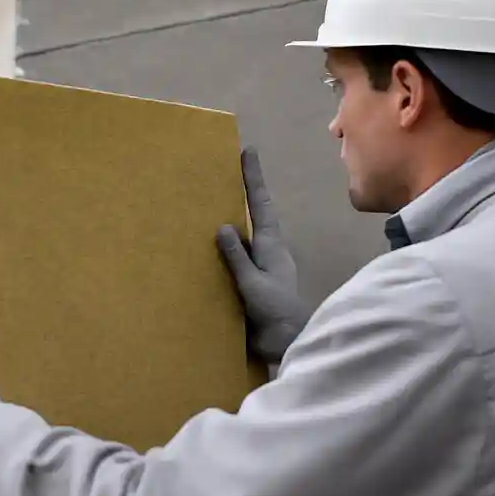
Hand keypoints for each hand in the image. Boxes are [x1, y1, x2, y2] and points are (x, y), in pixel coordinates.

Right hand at [216, 146, 312, 364]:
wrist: (287, 343)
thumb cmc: (275, 311)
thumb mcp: (253, 283)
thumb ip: (238, 257)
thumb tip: (222, 226)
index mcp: (271, 245)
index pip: (260, 205)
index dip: (253, 178)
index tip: (247, 152)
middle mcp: (267, 251)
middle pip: (254, 215)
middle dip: (243, 193)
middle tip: (227, 171)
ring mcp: (262, 267)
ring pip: (245, 237)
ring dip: (232, 221)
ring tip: (211, 205)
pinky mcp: (253, 284)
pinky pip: (237, 259)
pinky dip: (225, 250)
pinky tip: (207, 250)